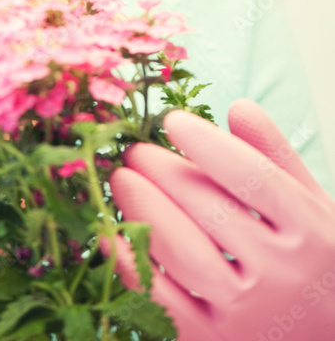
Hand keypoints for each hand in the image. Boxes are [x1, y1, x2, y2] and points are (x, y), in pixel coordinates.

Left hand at [106, 100, 334, 339]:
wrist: (329, 340)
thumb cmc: (316, 263)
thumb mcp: (312, 206)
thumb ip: (275, 156)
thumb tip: (238, 106)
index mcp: (309, 230)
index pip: (251, 177)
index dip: (207, 144)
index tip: (173, 120)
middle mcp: (281, 272)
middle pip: (211, 210)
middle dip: (163, 174)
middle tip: (134, 151)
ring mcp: (247, 312)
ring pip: (185, 255)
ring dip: (144, 211)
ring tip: (121, 181)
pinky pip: (164, 303)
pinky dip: (132, 267)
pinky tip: (110, 236)